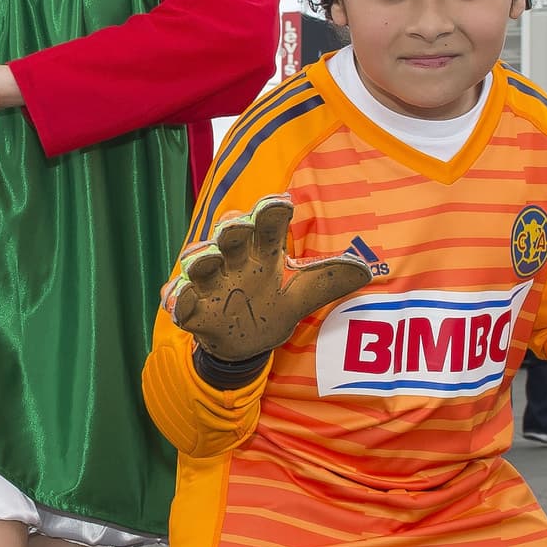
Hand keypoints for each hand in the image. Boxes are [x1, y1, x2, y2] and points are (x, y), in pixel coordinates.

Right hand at [165, 196, 370, 361]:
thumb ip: (327, 281)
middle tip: (236, 225)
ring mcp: (211, 285)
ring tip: (205, 258)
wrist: (243, 343)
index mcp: (262, 251)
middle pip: (230, 237)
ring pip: (202, 265)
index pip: (268, 225)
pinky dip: (180, 301)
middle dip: (232, 230)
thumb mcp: (301, 295)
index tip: (282, 203)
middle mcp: (235, 261)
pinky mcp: (195, 311)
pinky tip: (179, 300)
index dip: (272, 213)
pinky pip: (183, 304)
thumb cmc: (271, 305)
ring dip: (201, 260)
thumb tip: (366, 271)